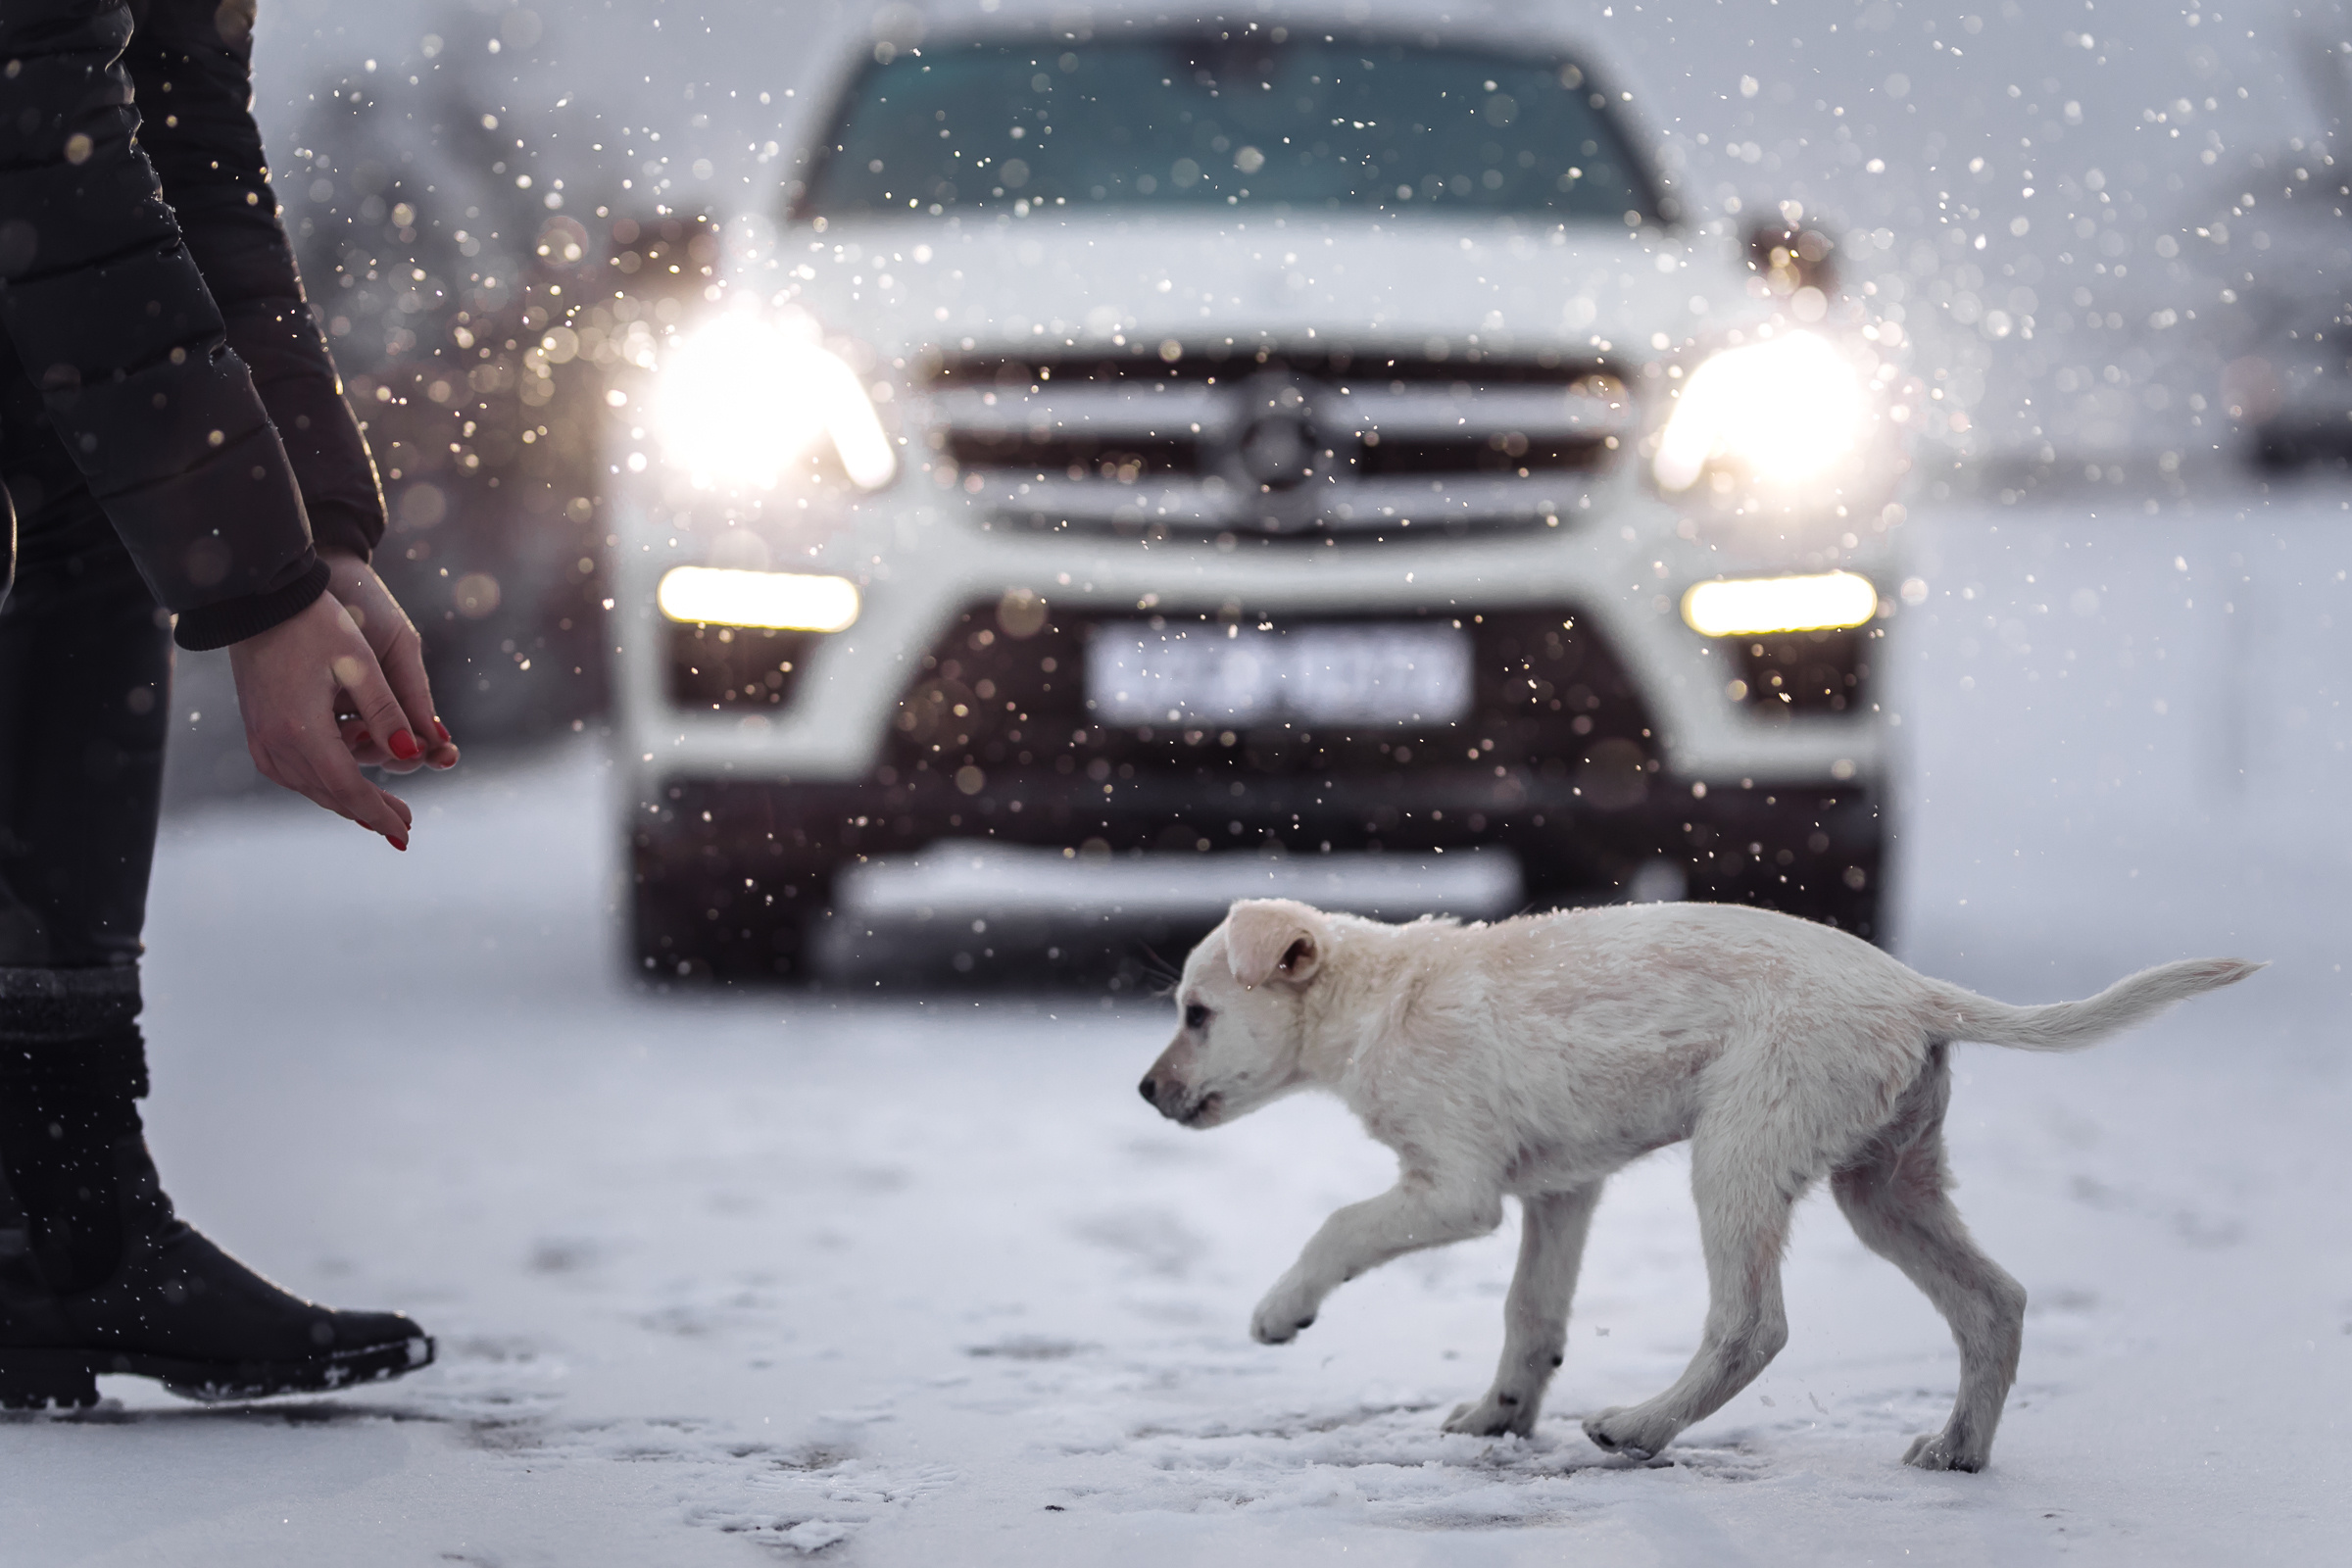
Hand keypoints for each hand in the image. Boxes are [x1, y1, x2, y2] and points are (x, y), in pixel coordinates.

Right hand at [225, 566, 445, 848]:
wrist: (259, 602)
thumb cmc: (317, 625)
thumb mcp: (361, 664)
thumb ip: (389, 712)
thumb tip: (415, 754)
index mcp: (303, 731)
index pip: (350, 788)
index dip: (381, 812)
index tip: (407, 831)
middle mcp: (275, 744)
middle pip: (330, 795)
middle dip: (368, 813)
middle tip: (403, 828)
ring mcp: (261, 740)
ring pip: (310, 788)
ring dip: (345, 802)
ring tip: (380, 812)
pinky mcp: (257, 732)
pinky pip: (293, 774)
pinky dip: (322, 785)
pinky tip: (342, 787)